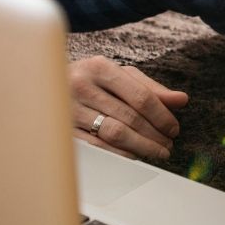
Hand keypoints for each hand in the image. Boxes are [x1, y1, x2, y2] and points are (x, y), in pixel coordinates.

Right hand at [67, 56, 188, 159]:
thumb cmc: (90, 80)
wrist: (43, 86)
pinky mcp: (62, 130)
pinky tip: (134, 156)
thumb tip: (182, 100)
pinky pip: (98, 147)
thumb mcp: (119, 76)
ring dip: (141, 147)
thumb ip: (151, 88)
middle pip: (129, 117)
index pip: (141, 96)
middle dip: (154, 134)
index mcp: (100, 68)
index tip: (174, 128)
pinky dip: (120, 154)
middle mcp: (82, 86)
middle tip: (169, 145)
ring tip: (157, 152)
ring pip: (115, 134)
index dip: (162, 116)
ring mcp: (69, 109)